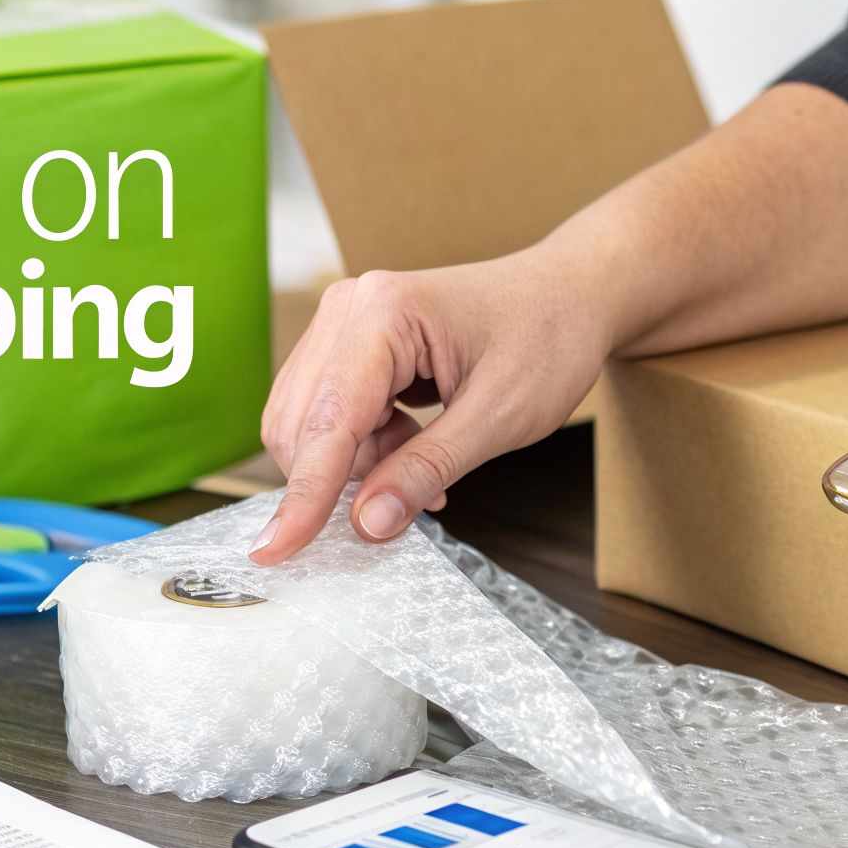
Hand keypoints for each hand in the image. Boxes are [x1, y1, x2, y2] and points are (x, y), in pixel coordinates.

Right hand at [251, 256, 610, 563]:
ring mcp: (345, 322)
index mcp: (383, 313)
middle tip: (415, 499)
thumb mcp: (499, 417)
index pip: (327, 422)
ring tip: (426, 468)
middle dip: (343, 479)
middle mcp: (349, 308)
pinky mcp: (351, 343)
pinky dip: (364, 449)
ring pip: (310, 424)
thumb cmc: (548, 338)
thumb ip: (426, 469)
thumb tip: (366, 524)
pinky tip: (413, 450)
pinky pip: (330, 414)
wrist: (571, 295)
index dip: (304, 496)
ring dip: (358, 465)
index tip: (277, 551)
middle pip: (303, 424)